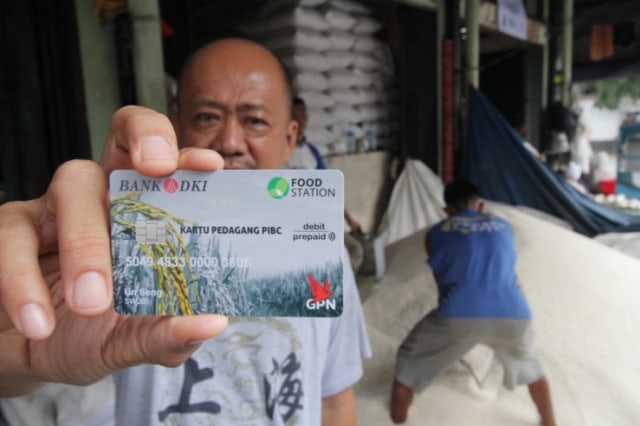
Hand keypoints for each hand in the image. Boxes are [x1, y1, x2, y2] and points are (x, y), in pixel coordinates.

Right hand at [0, 106, 227, 396]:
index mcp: (144, 217)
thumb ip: (167, 334)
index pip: (167, 167)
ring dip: (85, 243)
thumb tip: (212, 325)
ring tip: (90, 303)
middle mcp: (103, 199)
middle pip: (122, 139)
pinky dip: (21, 283)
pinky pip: (11, 239)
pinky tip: (37, 323)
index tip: (209, 164)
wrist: (27, 356)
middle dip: (144, 140)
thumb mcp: (132, 341)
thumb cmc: (91, 333)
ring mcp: (54, 208)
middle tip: (159, 169)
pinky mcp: (7, 231)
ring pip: (71, 188)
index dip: (189, 154)